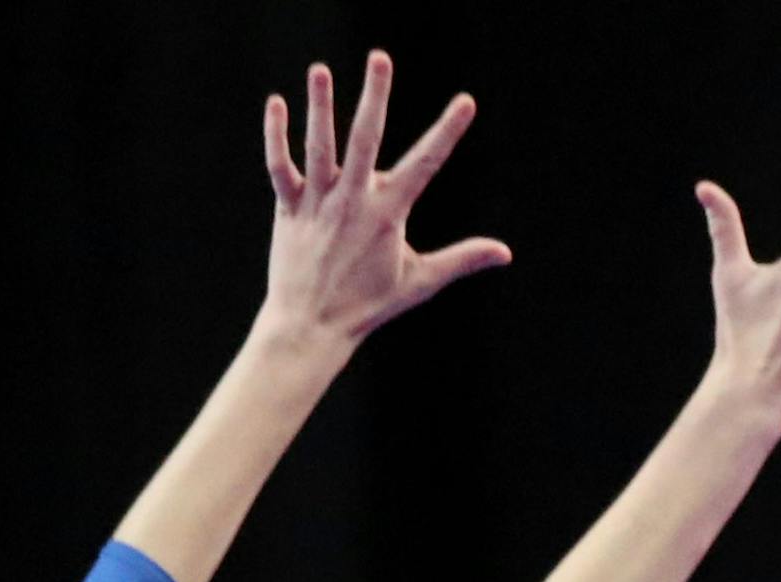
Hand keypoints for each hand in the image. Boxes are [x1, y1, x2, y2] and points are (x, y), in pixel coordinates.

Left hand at [261, 52, 510, 348]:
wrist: (312, 327)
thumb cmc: (369, 305)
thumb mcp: (420, 281)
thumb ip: (462, 259)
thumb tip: (505, 252)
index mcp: (387, 215)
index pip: (425, 165)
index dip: (447, 132)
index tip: (466, 102)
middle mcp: (352, 202)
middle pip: (365, 139)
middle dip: (375, 96)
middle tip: (381, 56)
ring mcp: (318, 203)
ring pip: (319, 147)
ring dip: (320, 107)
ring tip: (321, 70)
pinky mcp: (289, 208)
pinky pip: (280, 166)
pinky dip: (275, 136)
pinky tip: (276, 103)